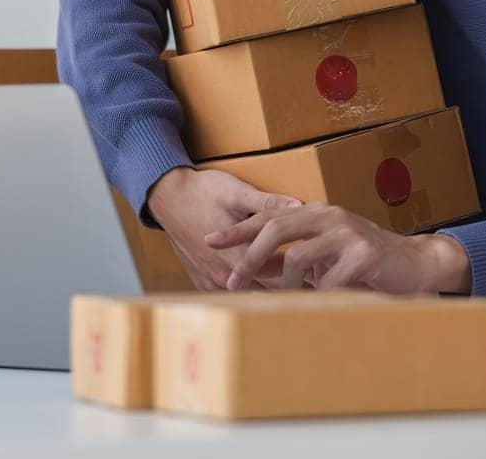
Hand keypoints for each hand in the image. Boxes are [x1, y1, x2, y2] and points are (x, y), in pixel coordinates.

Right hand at [144, 166, 301, 290]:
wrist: (167, 197)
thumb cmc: (203, 192)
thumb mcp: (238, 193)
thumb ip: (269, 204)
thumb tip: (300, 206)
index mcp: (236, 258)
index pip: (280, 278)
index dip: (301, 272)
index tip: (317, 264)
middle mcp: (223, 276)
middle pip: (267, 289)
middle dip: (289, 281)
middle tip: (311, 270)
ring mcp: (211, 281)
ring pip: (250, 293)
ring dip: (268, 284)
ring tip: (292, 273)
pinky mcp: (203, 281)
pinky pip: (232, 291)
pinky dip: (248, 285)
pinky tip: (261, 272)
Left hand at [205, 203, 471, 293]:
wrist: (413, 264)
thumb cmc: (363, 262)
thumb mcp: (321, 257)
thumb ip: (287, 261)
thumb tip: (248, 270)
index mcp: (317, 212)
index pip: (269, 216)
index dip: (238, 229)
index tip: (209, 241)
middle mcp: (331, 215)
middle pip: (276, 229)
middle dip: (249, 257)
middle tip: (232, 282)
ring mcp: (348, 232)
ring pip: (297, 256)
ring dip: (285, 285)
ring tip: (288, 300)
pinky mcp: (364, 254)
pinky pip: (327, 281)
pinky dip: (320, 295)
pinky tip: (327, 299)